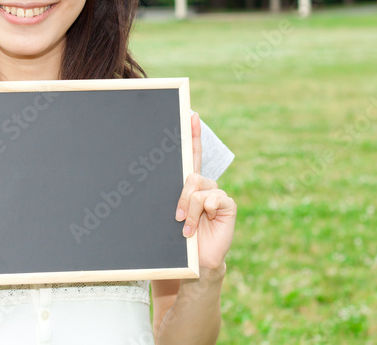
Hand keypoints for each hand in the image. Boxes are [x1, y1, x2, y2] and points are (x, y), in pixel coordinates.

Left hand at [175, 113, 236, 270]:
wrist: (194, 262)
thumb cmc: (178, 240)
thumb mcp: (171, 215)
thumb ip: (170, 198)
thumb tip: (148, 178)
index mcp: (190, 185)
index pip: (192, 154)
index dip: (193, 134)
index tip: (191, 114)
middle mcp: (204, 186)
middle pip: (191, 173)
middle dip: (183, 194)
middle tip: (177, 215)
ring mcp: (216, 195)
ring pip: (197, 188)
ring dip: (188, 209)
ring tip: (186, 227)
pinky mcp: (227, 205)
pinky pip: (212, 198)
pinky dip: (201, 213)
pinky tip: (200, 227)